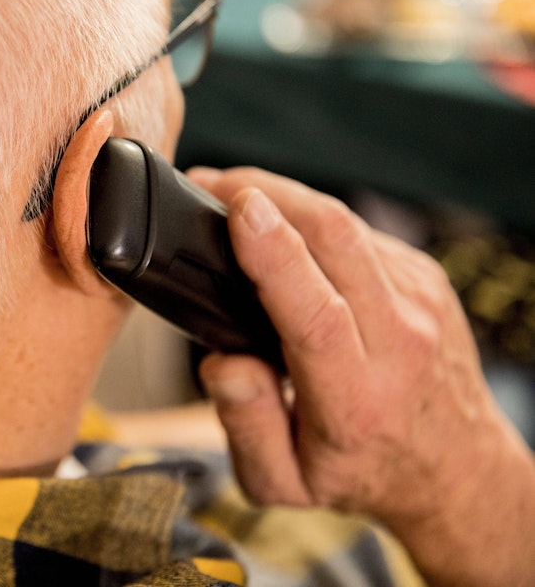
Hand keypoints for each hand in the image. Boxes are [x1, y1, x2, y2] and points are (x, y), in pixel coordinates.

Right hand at [187, 166, 534, 585]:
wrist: (454, 468)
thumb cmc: (364, 471)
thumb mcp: (283, 483)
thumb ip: (246, 427)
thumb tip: (223, 363)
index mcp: (355, 399)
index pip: (316, 314)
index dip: (274, 254)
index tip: (238, 210)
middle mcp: (398, 342)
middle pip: (335, 240)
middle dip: (268, 193)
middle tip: (211, 184)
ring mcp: (418, 302)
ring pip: (346, 223)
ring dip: (286, 197)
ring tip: (237, 198)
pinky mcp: (423, 278)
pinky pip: (359, 232)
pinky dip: (312, 221)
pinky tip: (284, 232)